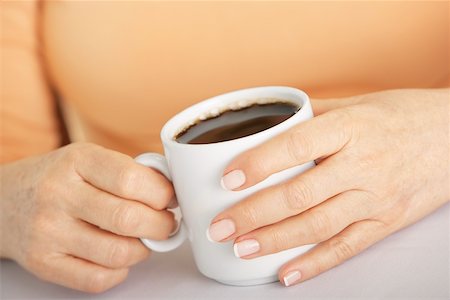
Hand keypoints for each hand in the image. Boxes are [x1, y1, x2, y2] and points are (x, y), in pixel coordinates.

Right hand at [0, 143, 174, 292]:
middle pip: (129, 219)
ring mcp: (48, 231)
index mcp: (77, 160)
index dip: (162, 194)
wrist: (4, 201)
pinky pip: (97, 279)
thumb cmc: (57, 178)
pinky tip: (119, 257)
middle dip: (162, 225)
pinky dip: (120, 271)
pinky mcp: (43, 262)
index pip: (131, 180)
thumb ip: (126, 171)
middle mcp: (59, 194)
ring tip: (143, 240)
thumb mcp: (86, 158)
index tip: (170, 199)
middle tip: (166, 223)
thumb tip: (171, 193)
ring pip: (118, 253)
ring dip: (143, 250)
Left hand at [207, 89, 448, 285]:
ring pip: (318, 226)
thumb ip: (312, 115)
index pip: (296, 147)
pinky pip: (347, 247)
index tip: (228, 179)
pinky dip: (315, 263)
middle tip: (221, 226)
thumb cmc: (403, 115)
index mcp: (351, 128)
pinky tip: (287, 273)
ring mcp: (375, 198)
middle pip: (300, 195)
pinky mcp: (386, 222)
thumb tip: (269, 122)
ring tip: (241, 248)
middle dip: (254, 213)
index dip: (259, 164)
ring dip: (275, 241)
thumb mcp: (358, 104)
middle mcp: (363, 165)